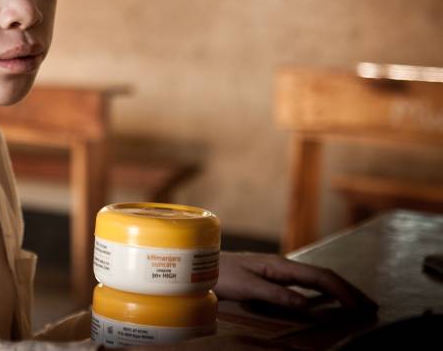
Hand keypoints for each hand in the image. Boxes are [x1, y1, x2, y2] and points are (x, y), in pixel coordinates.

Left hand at [215, 251, 376, 310]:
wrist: (199, 264)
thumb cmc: (220, 274)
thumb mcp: (248, 287)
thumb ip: (277, 295)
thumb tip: (309, 305)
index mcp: (280, 265)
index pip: (320, 277)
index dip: (343, 291)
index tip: (361, 306)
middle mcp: (282, 265)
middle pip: (322, 276)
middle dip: (348, 289)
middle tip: (370, 306)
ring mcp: (277, 270)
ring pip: (314, 278)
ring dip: (337, 290)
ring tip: (355, 303)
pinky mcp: (270, 276)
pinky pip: (303, 283)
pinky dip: (321, 291)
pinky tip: (324, 299)